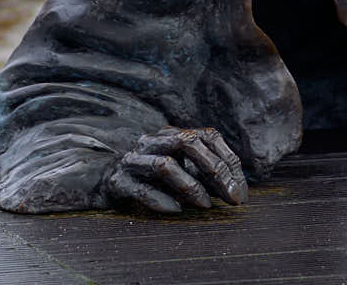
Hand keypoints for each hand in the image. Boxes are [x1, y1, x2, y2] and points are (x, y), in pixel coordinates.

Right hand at [103, 127, 247, 213]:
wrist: (105, 184)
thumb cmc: (151, 180)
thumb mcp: (182, 172)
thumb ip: (205, 176)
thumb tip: (237, 191)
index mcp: (170, 135)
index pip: (207, 136)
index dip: (229, 161)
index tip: (241, 191)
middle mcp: (152, 142)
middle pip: (187, 142)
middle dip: (215, 170)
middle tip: (232, 199)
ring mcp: (133, 161)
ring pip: (164, 165)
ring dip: (191, 186)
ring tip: (205, 205)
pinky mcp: (118, 182)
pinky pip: (142, 190)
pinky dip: (163, 201)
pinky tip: (177, 210)